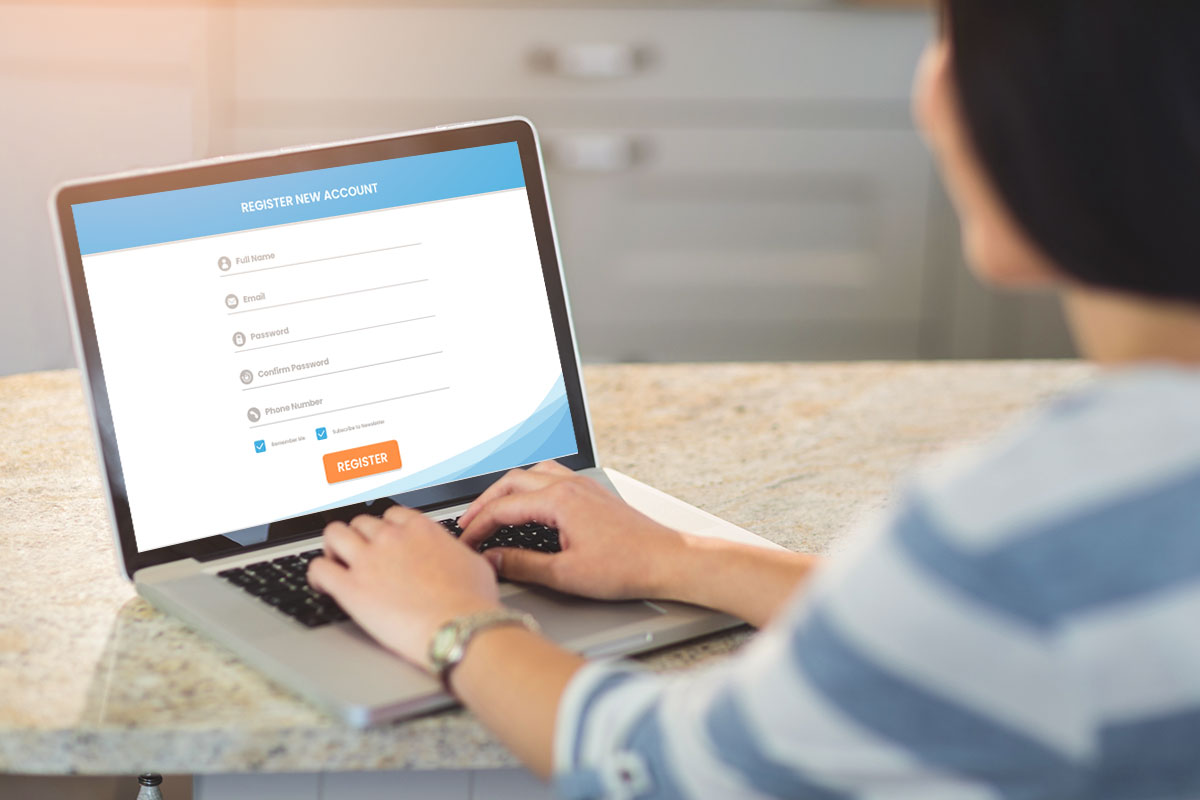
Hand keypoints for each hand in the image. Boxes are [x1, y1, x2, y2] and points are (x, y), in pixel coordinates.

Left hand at [307, 506, 500, 670]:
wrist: (460, 628)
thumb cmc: (472, 602)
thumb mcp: (473, 563)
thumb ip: (456, 552)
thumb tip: (458, 555)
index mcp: (420, 529)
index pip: (391, 515)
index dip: (385, 529)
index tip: (384, 541)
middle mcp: (391, 538)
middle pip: (360, 522)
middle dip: (359, 538)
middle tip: (360, 555)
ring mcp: (368, 560)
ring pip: (334, 535)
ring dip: (333, 547)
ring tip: (336, 563)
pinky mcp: (350, 588)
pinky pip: (318, 569)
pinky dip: (315, 575)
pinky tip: (321, 585)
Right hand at [458, 461, 689, 599]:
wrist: (667, 560)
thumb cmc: (626, 567)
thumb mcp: (566, 574)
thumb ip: (523, 565)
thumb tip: (493, 559)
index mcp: (559, 500)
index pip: (503, 507)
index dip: (478, 526)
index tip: (465, 543)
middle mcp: (570, 485)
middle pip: (512, 481)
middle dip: (486, 502)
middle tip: (468, 524)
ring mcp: (583, 486)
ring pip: (533, 473)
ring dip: (508, 489)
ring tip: (493, 511)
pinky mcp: (594, 493)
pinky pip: (552, 477)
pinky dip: (530, 487)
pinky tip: (530, 504)